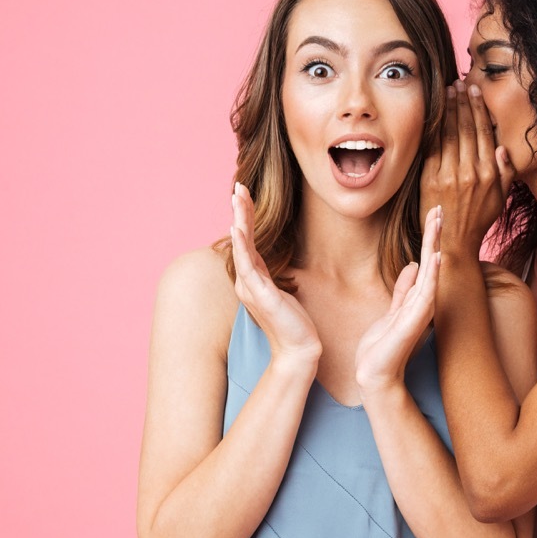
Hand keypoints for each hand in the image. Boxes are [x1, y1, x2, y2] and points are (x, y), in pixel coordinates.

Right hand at [230, 183, 321, 363]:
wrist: (299, 351)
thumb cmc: (294, 325)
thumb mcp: (284, 293)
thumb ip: (275, 278)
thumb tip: (276, 268)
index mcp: (254, 280)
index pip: (248, 243)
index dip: (246, 219)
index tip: (246, 196)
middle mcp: (247, 282)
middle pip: (241, 239)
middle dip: (240, 211)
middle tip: (239, 186)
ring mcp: (251, 288)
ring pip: (242, 246)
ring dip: (240, 219)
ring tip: (237, 197)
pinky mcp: (260, 294)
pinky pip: (247, 264)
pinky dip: (242, 244)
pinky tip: (238, 227)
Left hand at [355, 206, 441, 394]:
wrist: (374, 374)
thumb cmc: (382, 346)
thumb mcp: (391, 311)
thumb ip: (403, 290)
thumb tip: (412, 265)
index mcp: (416, 297)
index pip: (425, 260)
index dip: (429, 237)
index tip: (433, 212)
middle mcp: (422, 302)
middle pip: (431, 261)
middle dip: (434, 234)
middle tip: (438, 207)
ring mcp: (420, 312)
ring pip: (431, 272)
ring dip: (434, 246)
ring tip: (438, 222)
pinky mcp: (413, 322)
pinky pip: (425, 294)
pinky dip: (432, 276)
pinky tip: (435, 258)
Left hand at [421, 81, 514, 258]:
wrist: (454, 243)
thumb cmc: (478, 220)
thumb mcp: (501, 198)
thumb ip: (506, 173)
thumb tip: (503, 148)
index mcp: (490, 173)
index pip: (483, 132)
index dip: (477, 109)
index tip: (473, 92)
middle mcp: (471, 171)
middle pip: (465, 128)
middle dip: (461, 102)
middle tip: (458, 83)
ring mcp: (449, 175)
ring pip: (449, 133)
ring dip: (447, 109)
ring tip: (446, 91)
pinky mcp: (431, 179)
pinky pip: (433, 147)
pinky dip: (434, 128)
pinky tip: (433, 113)